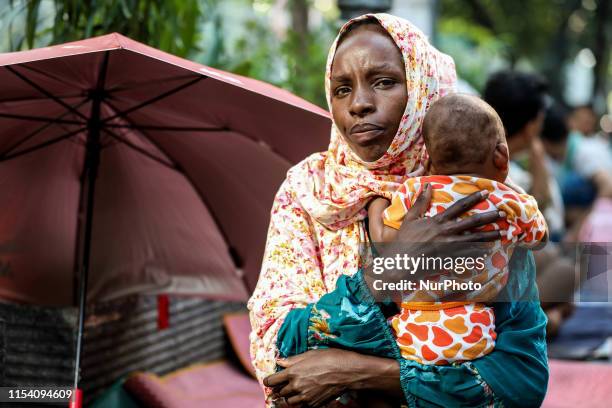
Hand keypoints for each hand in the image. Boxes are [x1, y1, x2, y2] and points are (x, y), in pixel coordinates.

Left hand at [264, 349, 398, 406]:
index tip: (272, 379)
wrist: (348, 372)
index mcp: (292, 372)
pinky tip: (306, 394)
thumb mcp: (310, 354)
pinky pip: (301, 406)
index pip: (271, 381)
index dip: (270, 380)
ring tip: (294, 390)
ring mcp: (305, 397)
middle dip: (280, 388)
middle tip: (284, 383)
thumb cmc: (330, 358)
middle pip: (280, 392)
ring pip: (289, 402)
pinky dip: (300, 402)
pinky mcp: (314, 404)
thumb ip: (292, 360)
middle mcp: (296, 386)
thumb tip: (279, 361)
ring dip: (289, 397)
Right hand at [367, 184, 503, 285]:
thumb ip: (420, 202)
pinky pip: (468, 256)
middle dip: (489, 217)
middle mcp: (446, 232)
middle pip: (472, 222)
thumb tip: (427, 185)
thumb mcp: (410, 219)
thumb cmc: (403, 240)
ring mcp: (449, 247)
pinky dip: (478, 253)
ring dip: (489, 236)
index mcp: (437, 221)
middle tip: (503, 213)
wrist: (400, 262)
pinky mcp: (449, 259)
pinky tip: (488, 251)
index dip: (474, 198)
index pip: (459, 206)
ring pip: (474, 240)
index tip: (486, 192)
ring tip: (502, 233)